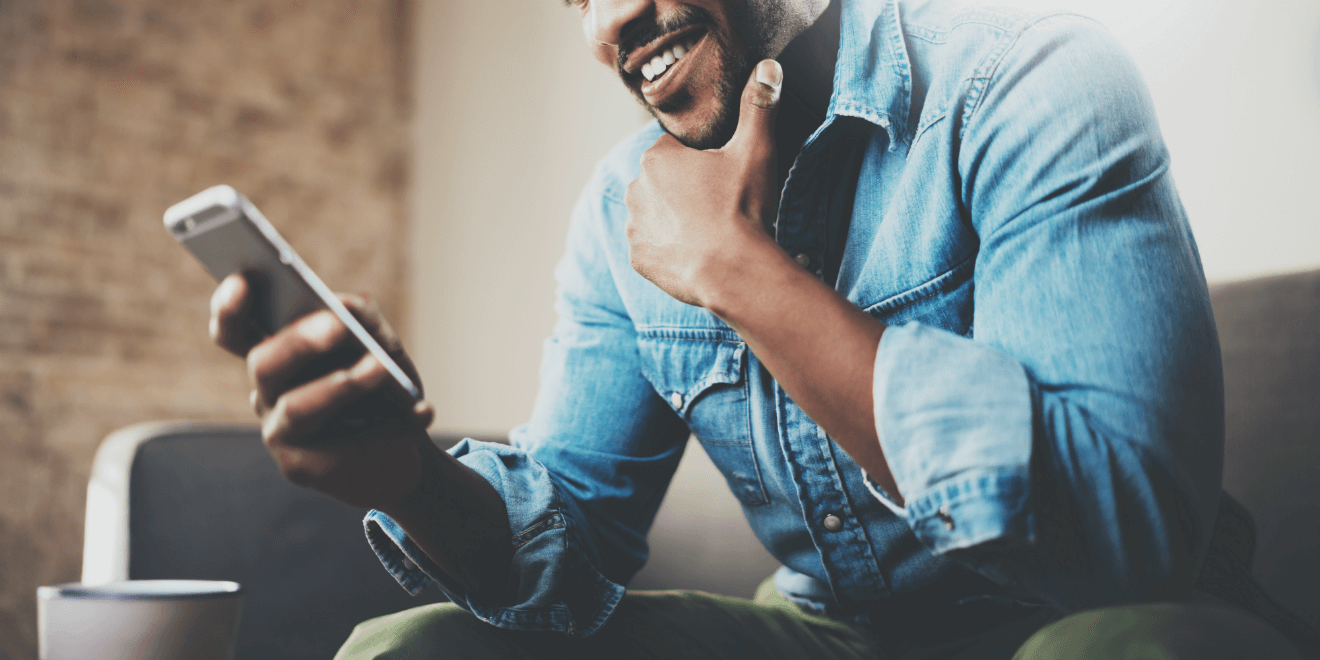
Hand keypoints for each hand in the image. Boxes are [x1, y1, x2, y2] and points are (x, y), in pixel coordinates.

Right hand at [209, 274, 433, 509]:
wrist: (402, 450)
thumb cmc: (381, 388)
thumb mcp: (380, 344)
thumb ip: (362, 319)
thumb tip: (346, 306)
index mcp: (276, 356)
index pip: (234, 331)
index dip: (230, 307)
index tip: (243, 279)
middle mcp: (267, 394)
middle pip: (264, 364)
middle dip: (300, 342)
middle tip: (338, 326)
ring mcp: (281, 434)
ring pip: (299, 407)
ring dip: (345, 383)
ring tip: (383, 368)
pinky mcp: (305, 469)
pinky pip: (345, 446)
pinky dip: (393, 425)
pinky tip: (424, 410)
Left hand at [625, 59, 783, 306]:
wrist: (734, 271)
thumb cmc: (742, 208)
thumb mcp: (756, 150)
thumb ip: (759, 106)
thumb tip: (768, 66)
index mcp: (657, 158)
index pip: (677, 150)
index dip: (703, 162)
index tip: (723, 178)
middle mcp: (636, 188)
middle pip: (664, 181)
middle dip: (686, 189)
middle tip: (720, 205)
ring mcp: (635, 226)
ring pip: (656, 213)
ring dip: (676, 218)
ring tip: (709, 231)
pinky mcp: (639, 258)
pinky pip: (653, 247)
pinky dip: (670, 249)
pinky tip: (696, 252)